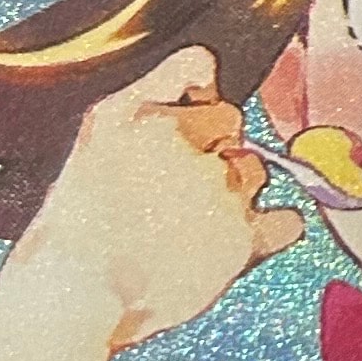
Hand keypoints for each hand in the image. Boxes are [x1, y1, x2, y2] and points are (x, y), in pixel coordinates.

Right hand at [13, 45, 302, 351]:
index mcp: (141, 113)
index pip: (198, 65)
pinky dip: (272, 228)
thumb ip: (150, 96)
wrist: (74, 294)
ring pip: (254, 170)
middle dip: (212, 150)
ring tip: (187, 225)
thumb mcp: (97, 136)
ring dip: (233, 191)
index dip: (200, 92)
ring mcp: (217, 189)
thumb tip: (207, 79)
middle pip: (232, 123)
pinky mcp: (240, 236)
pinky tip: (231, 240)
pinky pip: (287, 219)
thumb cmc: (76, 224)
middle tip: (173, 192)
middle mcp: (183, 143)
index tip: (192, 114)